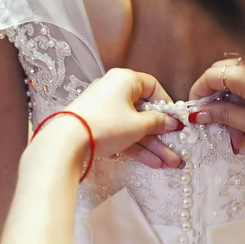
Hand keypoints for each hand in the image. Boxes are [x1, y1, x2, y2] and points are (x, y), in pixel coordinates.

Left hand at [66, 69, 183, 166]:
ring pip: (135, 128)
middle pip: (144, 112)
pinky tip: (153, 162)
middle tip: (177, 148)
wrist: (67, 142)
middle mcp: (114, 91)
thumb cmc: (105, 124)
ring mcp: (105, 110)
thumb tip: (171, 122)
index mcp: (125, 80)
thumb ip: (158, 123)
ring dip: (153, 146)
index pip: (152, 87)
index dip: (166, 104)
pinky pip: (123, 135)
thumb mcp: (138, 125)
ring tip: (170, 163)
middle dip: (162, 134)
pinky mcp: (98, 127)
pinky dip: (137, 147)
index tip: (175, 120)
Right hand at [189, 59, 244, 147]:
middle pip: (221, 77)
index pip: (208, 77)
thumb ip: (223, 115)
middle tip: (218, 130)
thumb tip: (198, 114)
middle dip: (216, 104)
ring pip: (237, 81)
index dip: (197, 96)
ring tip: (239, 137)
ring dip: (233, 106)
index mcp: (244, 72)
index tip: (194, 115)